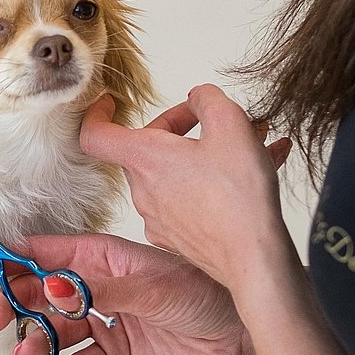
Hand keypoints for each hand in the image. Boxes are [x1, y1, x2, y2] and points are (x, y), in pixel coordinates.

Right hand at [0, 234, 257, 354]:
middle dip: (11, 304)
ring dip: (33, 341)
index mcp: (99, 255)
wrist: (240, 332)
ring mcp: (101, 320)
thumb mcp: (150, 281)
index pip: (40, 254)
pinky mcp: (113, 353)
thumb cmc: (205, 289)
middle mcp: (94, 287)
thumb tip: (54, 286)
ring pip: (51, 331)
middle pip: (36, 293)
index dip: (5, 261)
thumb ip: (99, 287)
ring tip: (29, 352)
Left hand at [80, 85, 292, 286]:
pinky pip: (191, 197)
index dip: (98, 112)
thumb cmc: (238, 196)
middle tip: (213, 119)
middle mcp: (144, 191)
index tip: (110, 102)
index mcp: (145, 159)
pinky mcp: (179, 237)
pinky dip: (215, 180)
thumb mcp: (229, 124)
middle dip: (178, 128)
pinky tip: (259, 169)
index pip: (96, 134)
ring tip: (251, 142)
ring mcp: (160, 217)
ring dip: (204, 152)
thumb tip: (199, 96)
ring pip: (174, 172)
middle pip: (145, 149)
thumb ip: (208, 99)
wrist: (254, 257)